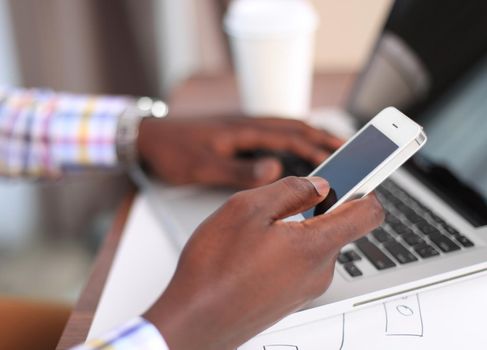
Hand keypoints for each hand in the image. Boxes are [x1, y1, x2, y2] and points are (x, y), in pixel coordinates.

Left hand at [137, 116, 342, 187]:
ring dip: (309, 135)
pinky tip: (294, 149)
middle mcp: (247, 124)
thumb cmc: (172, 151)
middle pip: (294, 126)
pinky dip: (292, 137)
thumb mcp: (202, 166)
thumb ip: (237, 169)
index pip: (289, 136)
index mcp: (243, 130)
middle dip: (321, 137)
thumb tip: (274, 170)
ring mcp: (242, 127)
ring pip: (285, 127)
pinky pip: (272, 132)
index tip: (338, 159)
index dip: (315, 147)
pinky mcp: (237, 133)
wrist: (147, 137)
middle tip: (347, 149)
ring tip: (330, 147)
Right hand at [144, 176, 383, 348]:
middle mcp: (319, 271)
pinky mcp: (291, 296)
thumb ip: (290, 190)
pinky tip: (253, 249)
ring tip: (257, 229)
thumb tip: (318, 185)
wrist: (195, 320)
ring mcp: (306, 287)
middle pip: (336, 226)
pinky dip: (285, 248)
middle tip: (281, 199)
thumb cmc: (214, 269)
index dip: (366, 187)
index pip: (368, 213)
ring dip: (294, 228)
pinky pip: (300, 262)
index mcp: (315, 245)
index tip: (358, 173)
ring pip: (314, 243)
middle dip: (314, 207)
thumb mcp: (247, 209)